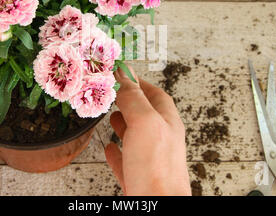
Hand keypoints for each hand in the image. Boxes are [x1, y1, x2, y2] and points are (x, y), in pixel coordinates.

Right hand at [105, 66, 190, 195]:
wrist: (157, 207)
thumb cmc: (157, 170)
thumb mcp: (145, 123)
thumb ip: (134, 99)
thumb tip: (123, 76)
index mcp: (167, 123)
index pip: (155, 94)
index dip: (139, 83)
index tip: (123, 74)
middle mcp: (161, 140)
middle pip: (146, 114)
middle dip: (129, 101)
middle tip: (114, 93)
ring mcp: (150, 160)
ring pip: (136, 136)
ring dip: (123, 124)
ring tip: (111, 116)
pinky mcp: (139, 178)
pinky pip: (127, 160)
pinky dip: (116, 151)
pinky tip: (108, 149)